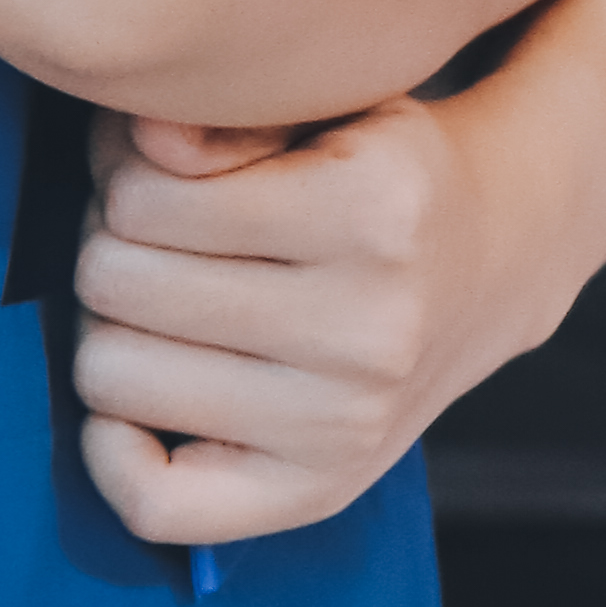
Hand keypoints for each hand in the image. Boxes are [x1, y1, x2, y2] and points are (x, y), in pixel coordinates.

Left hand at [70, 88, 547, 555]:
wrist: (495, 257)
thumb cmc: (366, 169)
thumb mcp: (313, 103)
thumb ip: (217, 115)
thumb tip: (141, 145)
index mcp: (369, 211)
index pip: (140, 198)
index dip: (121, 174)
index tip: (161, 176)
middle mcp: (368, 329)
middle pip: (113, 284)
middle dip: (113, 246)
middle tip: (158, 241)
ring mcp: (347, 420)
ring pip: (110, 374)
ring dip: (112, 328)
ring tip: (165, 302)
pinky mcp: (324, 489)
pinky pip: (155, 502)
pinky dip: (114, 450)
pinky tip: (142, 396)